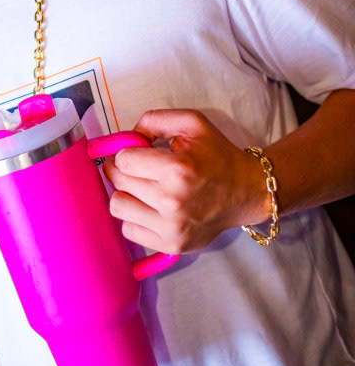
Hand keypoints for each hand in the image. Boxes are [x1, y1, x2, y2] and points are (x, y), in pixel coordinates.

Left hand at [103, 110, 267, 252]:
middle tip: (137, 168)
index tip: (137, 154)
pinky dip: (133, 217)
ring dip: (125, 194)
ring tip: (142, 188)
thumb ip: (154, 120)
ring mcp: (172, 228)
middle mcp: (173, 201)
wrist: (247, 191)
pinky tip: (149, 207)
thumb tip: (126, 137)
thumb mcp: (192, 123)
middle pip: (118, 182)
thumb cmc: (218, 155)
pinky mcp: (173, 246)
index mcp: (177, 169)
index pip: (123, 160)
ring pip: (118, 207)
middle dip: (122, 170)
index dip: (127, 153)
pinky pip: (129, 230)